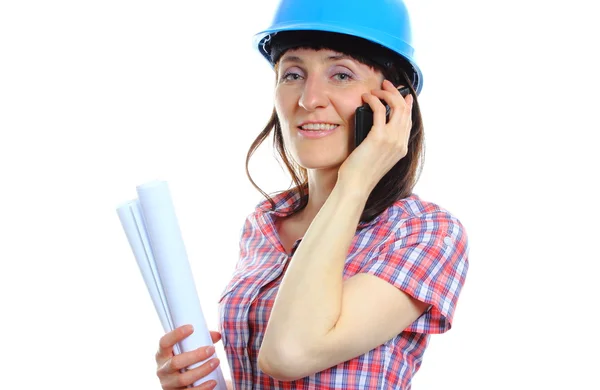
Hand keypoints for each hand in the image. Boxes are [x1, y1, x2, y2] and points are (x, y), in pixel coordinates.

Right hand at [156, 324, 222, 388]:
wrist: (178, 385)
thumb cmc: (184, 362)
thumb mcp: (186, 350)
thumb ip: (200, 340)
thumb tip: (217, 335)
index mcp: (162, 355)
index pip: (164, 342)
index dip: (176, 334)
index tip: (191, 328)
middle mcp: (162, 370)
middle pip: (176, 362)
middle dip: (196, 355)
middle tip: (211, 349)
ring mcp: (168, 384)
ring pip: (183, 379)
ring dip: (202, 370)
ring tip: (216, 362)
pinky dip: (203, 387)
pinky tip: (213, 381)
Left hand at [338, 79, 413, 195]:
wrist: (356, 185)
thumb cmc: (361, 173)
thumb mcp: (377, 156)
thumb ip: (382, 143)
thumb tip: (376, 126)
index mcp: (401, 148)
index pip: (409, 120)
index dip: (406, 104)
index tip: (402, 95)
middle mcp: (400, 143)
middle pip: (405, 109)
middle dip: (396, 92)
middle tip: (386, 84)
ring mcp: (392, 140)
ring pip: (396, 106)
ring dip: (386, 93)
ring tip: (376, 89)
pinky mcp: (379, 137)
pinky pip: (380, 110)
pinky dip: (374, 100)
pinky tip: (366, 97)